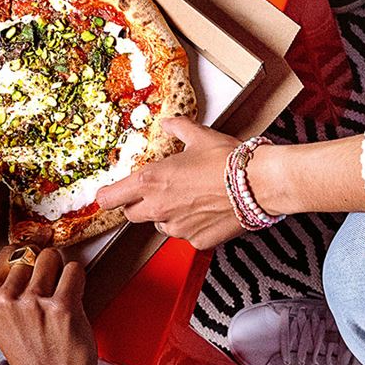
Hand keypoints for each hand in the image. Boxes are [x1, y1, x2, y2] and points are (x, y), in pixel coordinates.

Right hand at [0, 246, 96, 364]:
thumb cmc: (34, 359)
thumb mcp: (5, 322)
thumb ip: (10, 290)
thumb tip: (28, 251)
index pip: (8, 253)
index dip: (26, 259)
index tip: (35, 269)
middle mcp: (6, 298)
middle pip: (32, 252)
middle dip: (45, 267)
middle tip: (50, 293)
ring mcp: (33, 301)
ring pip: (53, 257)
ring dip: (62, 272)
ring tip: (61, 298)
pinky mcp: (62, 306)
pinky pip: (75, 270)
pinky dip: (79, 281)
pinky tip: (74, 301)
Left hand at [95, 117, 241, 248]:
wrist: (257, 183)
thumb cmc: (227, 160)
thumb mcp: (198, 136)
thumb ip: (177, 128)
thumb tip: (168, 123)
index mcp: (150, 181)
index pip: (110, 198)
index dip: (107, 197)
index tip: (107, 195)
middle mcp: (159, 208)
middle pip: (131, 214)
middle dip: (139, 204)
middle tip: (156, 192)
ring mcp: (177, 228)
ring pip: (160, 226)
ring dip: (166, 215)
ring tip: (189, 199)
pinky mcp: (196, 241)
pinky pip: (186, 235)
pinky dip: (192, 226)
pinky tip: (206, 210)